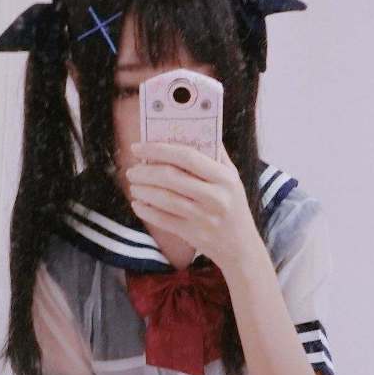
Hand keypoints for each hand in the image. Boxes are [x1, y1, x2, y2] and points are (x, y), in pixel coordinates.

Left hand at [124, 140, 259, 273]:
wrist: (241, 247)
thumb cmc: (233, 207)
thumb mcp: (233, 179)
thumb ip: (216, 154)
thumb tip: (194, 127)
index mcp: (224, 178)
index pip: (187, 156)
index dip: (159, 149)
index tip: (139, 147)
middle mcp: (215, 197)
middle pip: (171, 177)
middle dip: (146, 171)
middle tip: (132, 169)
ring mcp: (204, 217)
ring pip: (165, 199)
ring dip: (143, 190)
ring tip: (134, 184)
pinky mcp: (193, 234)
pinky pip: (163, 220)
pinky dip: (146, 211)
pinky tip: (138, 204)